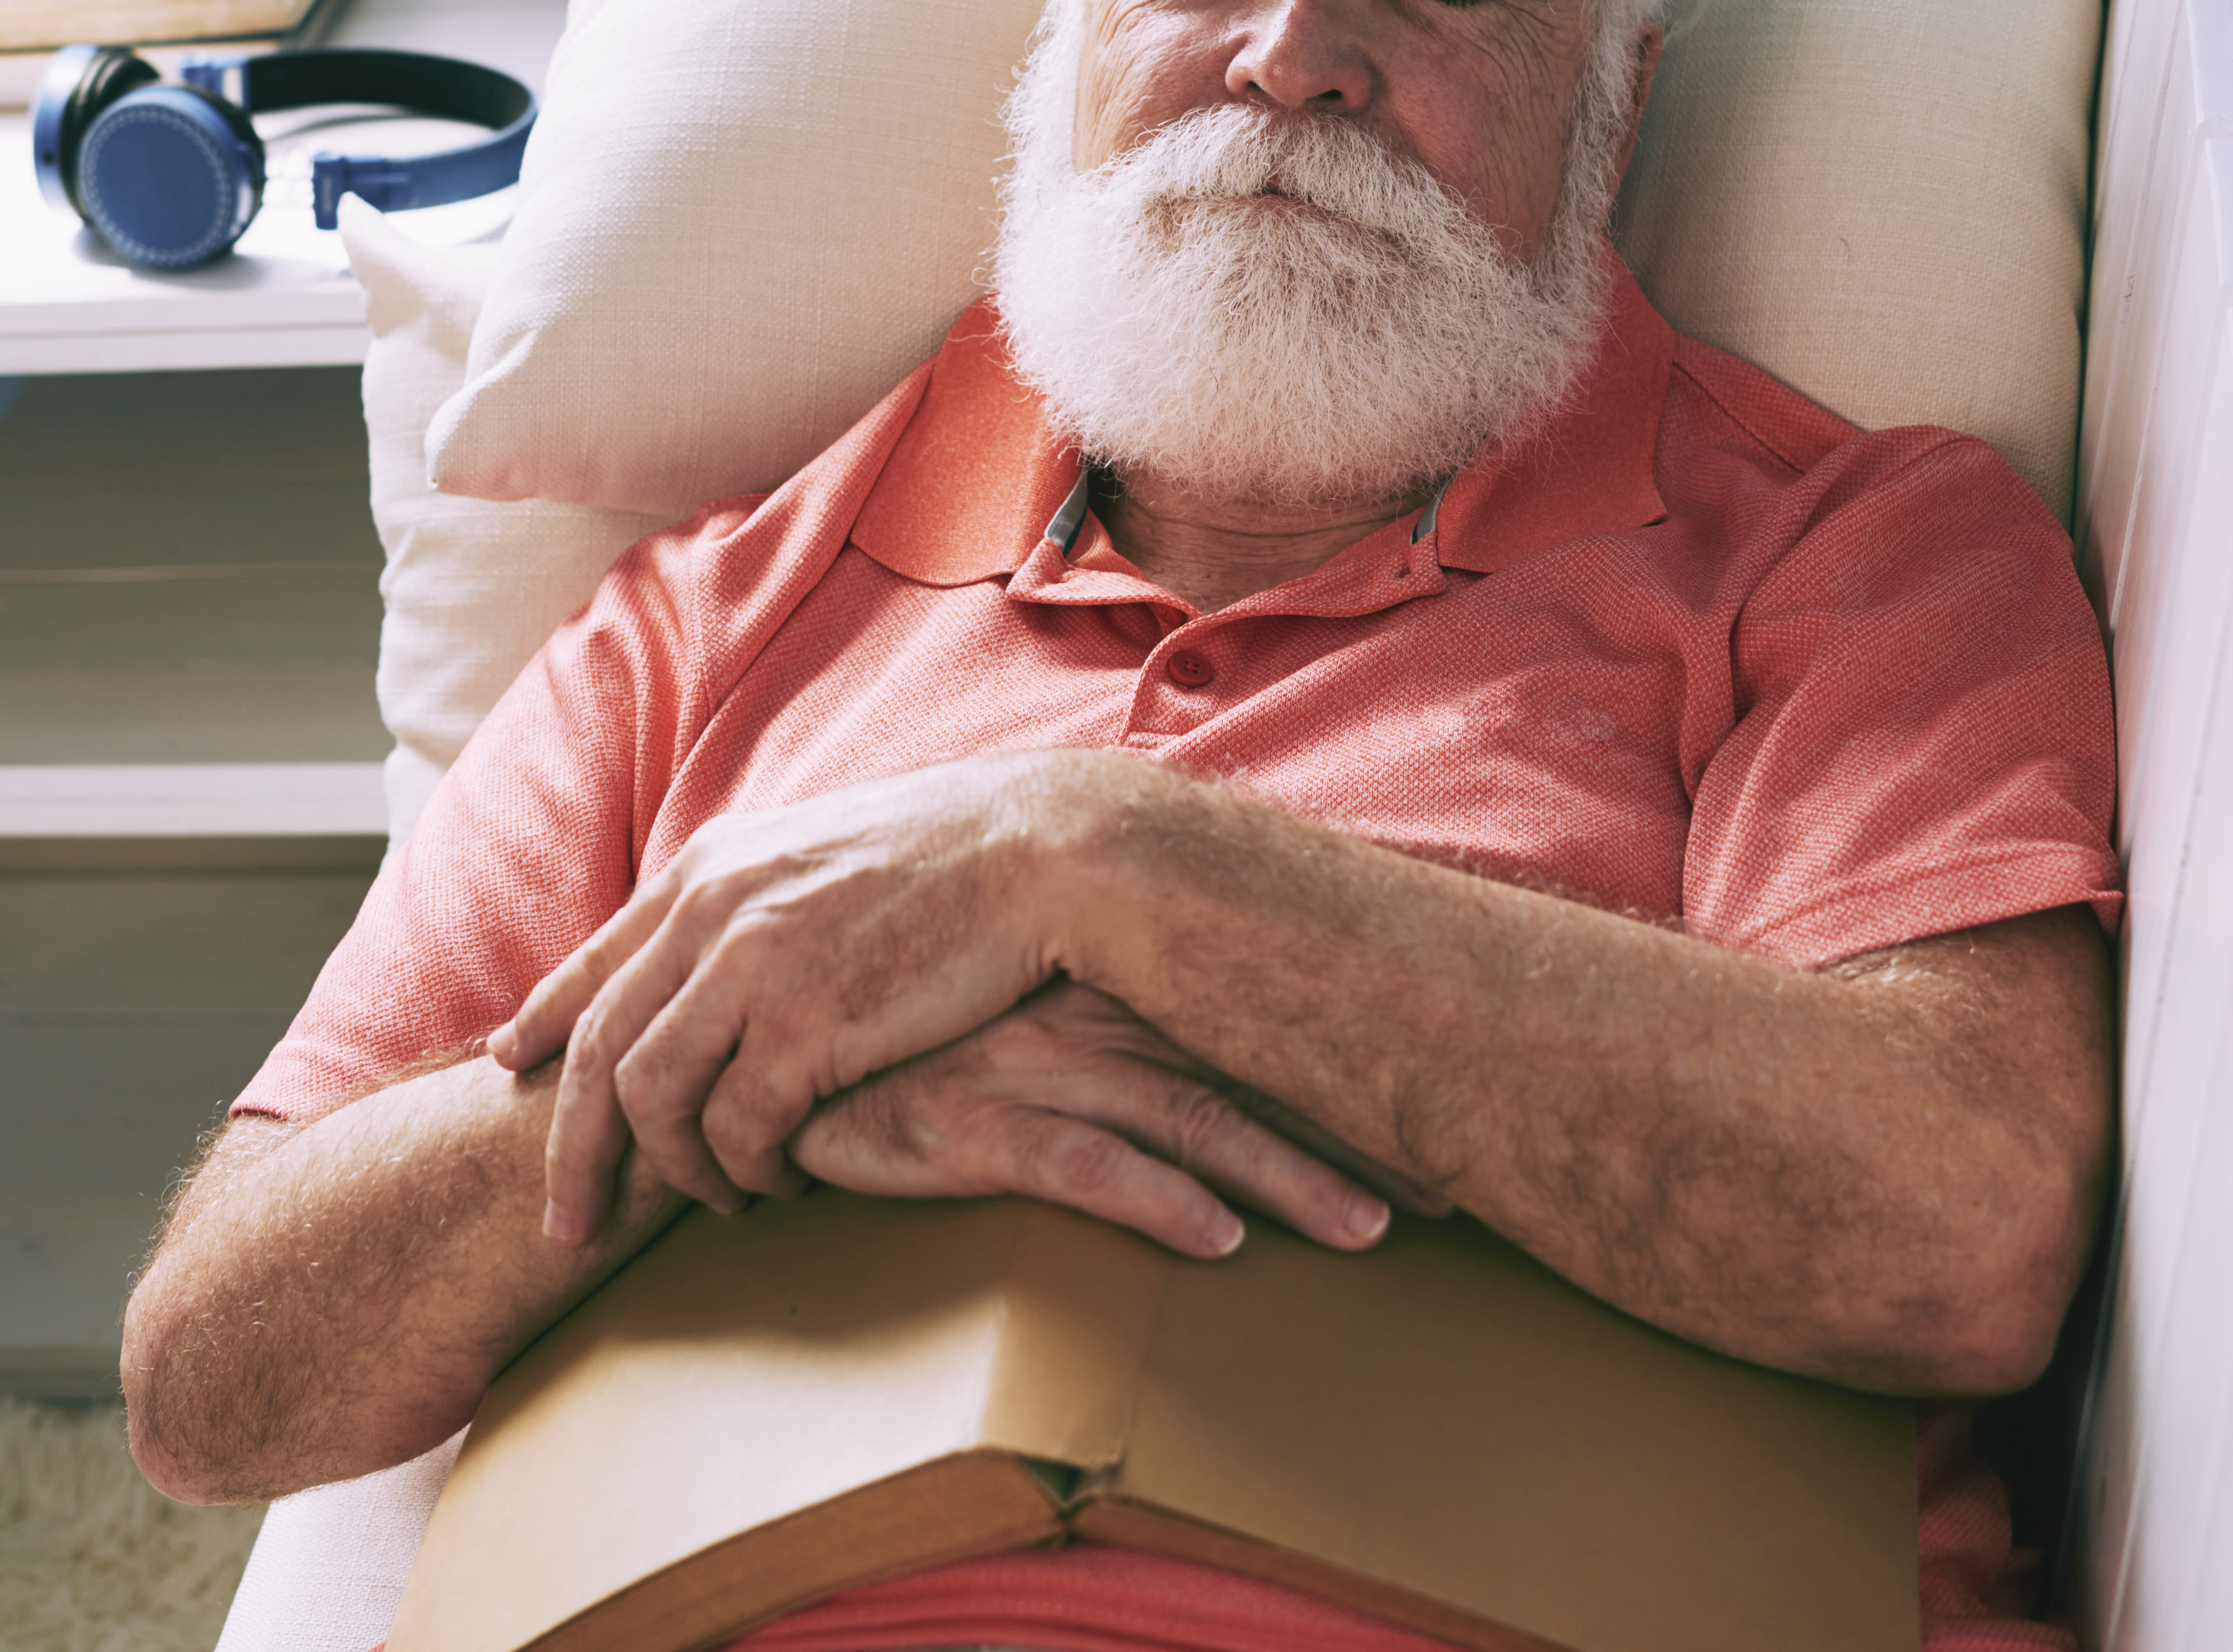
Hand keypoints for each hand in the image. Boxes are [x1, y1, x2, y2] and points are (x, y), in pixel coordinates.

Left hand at [487, 751, 1120, 1244]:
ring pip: (654, 1100)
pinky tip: (774, 1188)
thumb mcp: (814, 852)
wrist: (1039, 851)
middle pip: (601, 1052)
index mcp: (708, 870)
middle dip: (573, 1150)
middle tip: (567, 1222)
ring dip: (673, 1172)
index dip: (544, 1022)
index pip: (595, 963)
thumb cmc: (947, 857)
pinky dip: (747, 1171)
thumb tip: (717, 944)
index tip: (511, 1065)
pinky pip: (740, 1129)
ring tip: (713, 1204)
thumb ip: (751, 899)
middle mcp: (711, 914)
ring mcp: (754, 970)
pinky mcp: (809, 1028)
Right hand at [790, 983, 1393, 1259]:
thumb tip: (1207, 1081)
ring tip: (1370, 1235)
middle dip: (1356, 1135)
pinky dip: (1155, 1201)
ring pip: (1191, 1123)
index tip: (1442, 1137)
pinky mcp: (971, 1122)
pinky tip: (1216, 1242)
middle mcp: (1090, 1018)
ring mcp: (1033, 1068)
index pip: (1258, 1035)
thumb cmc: (910, 1034)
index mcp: (1114, 989)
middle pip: (1252, 1078)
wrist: (779, 1036)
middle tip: (1453, 1190)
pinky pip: (1081, 1165)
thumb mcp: (1026, 1016)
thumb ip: (1114, 1029)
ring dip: (1288, 1180)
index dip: (1351, 1086)